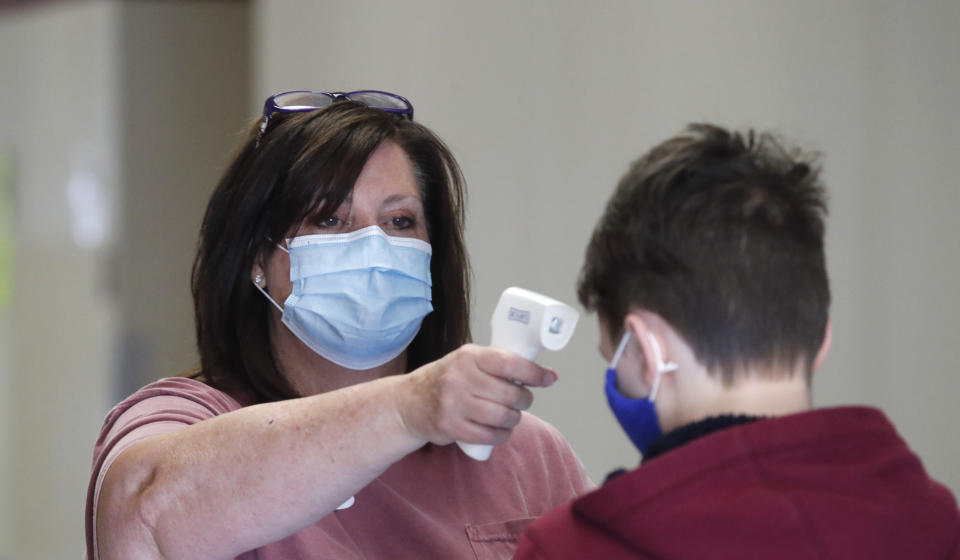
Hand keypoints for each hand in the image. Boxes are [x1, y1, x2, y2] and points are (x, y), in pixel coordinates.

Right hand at [397, 344, 557, 446]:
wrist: (409, 402)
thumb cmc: (447, 380)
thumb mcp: (467, 361)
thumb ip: (498, 364)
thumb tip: (544, 374)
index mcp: (468, 357)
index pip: (509, 362)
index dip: (534, 372)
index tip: (548, 378)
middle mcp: (460, 378)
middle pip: (510, 394)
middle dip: (524, 400)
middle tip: (521, 400)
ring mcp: (454, 404)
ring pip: (503, 417)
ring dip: (514, 419)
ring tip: (510, 416)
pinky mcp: (451, 427)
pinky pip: (489, 436)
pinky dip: (501, 435)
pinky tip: (500, 430)